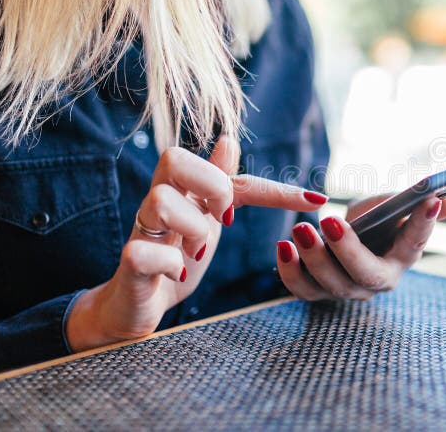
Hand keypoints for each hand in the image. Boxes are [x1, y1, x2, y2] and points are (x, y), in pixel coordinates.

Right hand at [66, 135, 326, 351]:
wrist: (136, 304)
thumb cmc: (174, 258)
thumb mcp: (207, 220)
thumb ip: (221, 184)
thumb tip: (228, 140)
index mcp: (184, 191)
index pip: (228, 170)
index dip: (274, 186)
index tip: (316, 200)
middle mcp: (158, 202)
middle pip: (173, 158)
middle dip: (212, 186)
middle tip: (224, 218)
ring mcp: (141, 231)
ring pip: (161, 201)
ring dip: (193, 230)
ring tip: (196, 253)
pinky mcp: (128, 263)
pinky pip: (142, 252)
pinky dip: (169, 265)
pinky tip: (177, 273)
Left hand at [277, 194, 445, 300]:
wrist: (345, 242)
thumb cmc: (374, 223)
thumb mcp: (393, 209)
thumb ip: (414, 204)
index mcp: (403, 258)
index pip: (416, 242)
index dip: (424, 224)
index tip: (430, 199)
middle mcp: (376, 281)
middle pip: (365, 274)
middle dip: (347, 249)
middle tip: (330, 221)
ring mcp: (346, 290)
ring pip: (331, 283)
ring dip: (314, 257)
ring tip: (300, 227)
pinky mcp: (317, 292)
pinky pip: (302, 288)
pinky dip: (290, 270)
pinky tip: (283, 246)